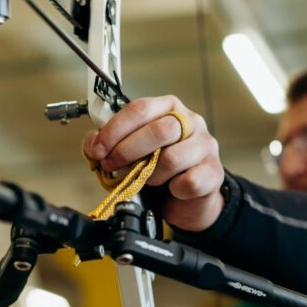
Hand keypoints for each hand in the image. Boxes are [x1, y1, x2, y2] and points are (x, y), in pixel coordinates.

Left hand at [82, 96, 224, 230]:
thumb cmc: (160, 169)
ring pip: (172, 158)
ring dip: (151, 175)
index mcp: (169, 108)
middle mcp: (191, 122)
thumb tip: (92, 145)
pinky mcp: (214, 172)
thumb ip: (110, 145)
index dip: (115, 130)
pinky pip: (188, 182)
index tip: (98, 149)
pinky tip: (171, 189)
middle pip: (160, 130)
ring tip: (148, 181)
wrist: (189, 198)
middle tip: (113, 166)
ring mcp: (205, 146)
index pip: (140, 109)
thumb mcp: (132, 152)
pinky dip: (173, 189)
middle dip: (128, 151)